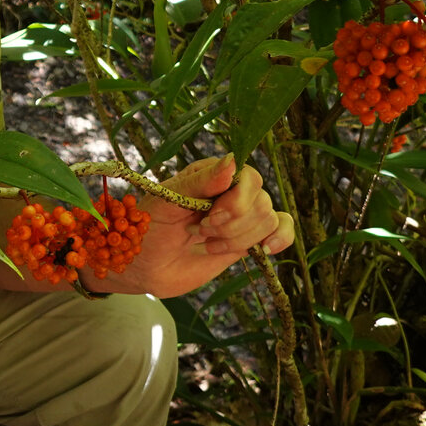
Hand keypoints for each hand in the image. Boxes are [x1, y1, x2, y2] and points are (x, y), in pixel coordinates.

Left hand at [120, 156, 294, 298]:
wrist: (143, 264)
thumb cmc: (148, 226)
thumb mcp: (167, 201)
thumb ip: (200, 182)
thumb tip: (233, 161)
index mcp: (212, 173)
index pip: (248, 176)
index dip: (237, 200)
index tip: (209, 218)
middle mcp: (232, 191)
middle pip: (261, 201)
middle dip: (231, 225)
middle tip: (198, 232)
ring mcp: (242, 216)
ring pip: (268, 220)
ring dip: (237, 239)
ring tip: (205, 243)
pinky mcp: (248, 239)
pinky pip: (282, 229)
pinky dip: (280, 238)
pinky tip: (265, 249)